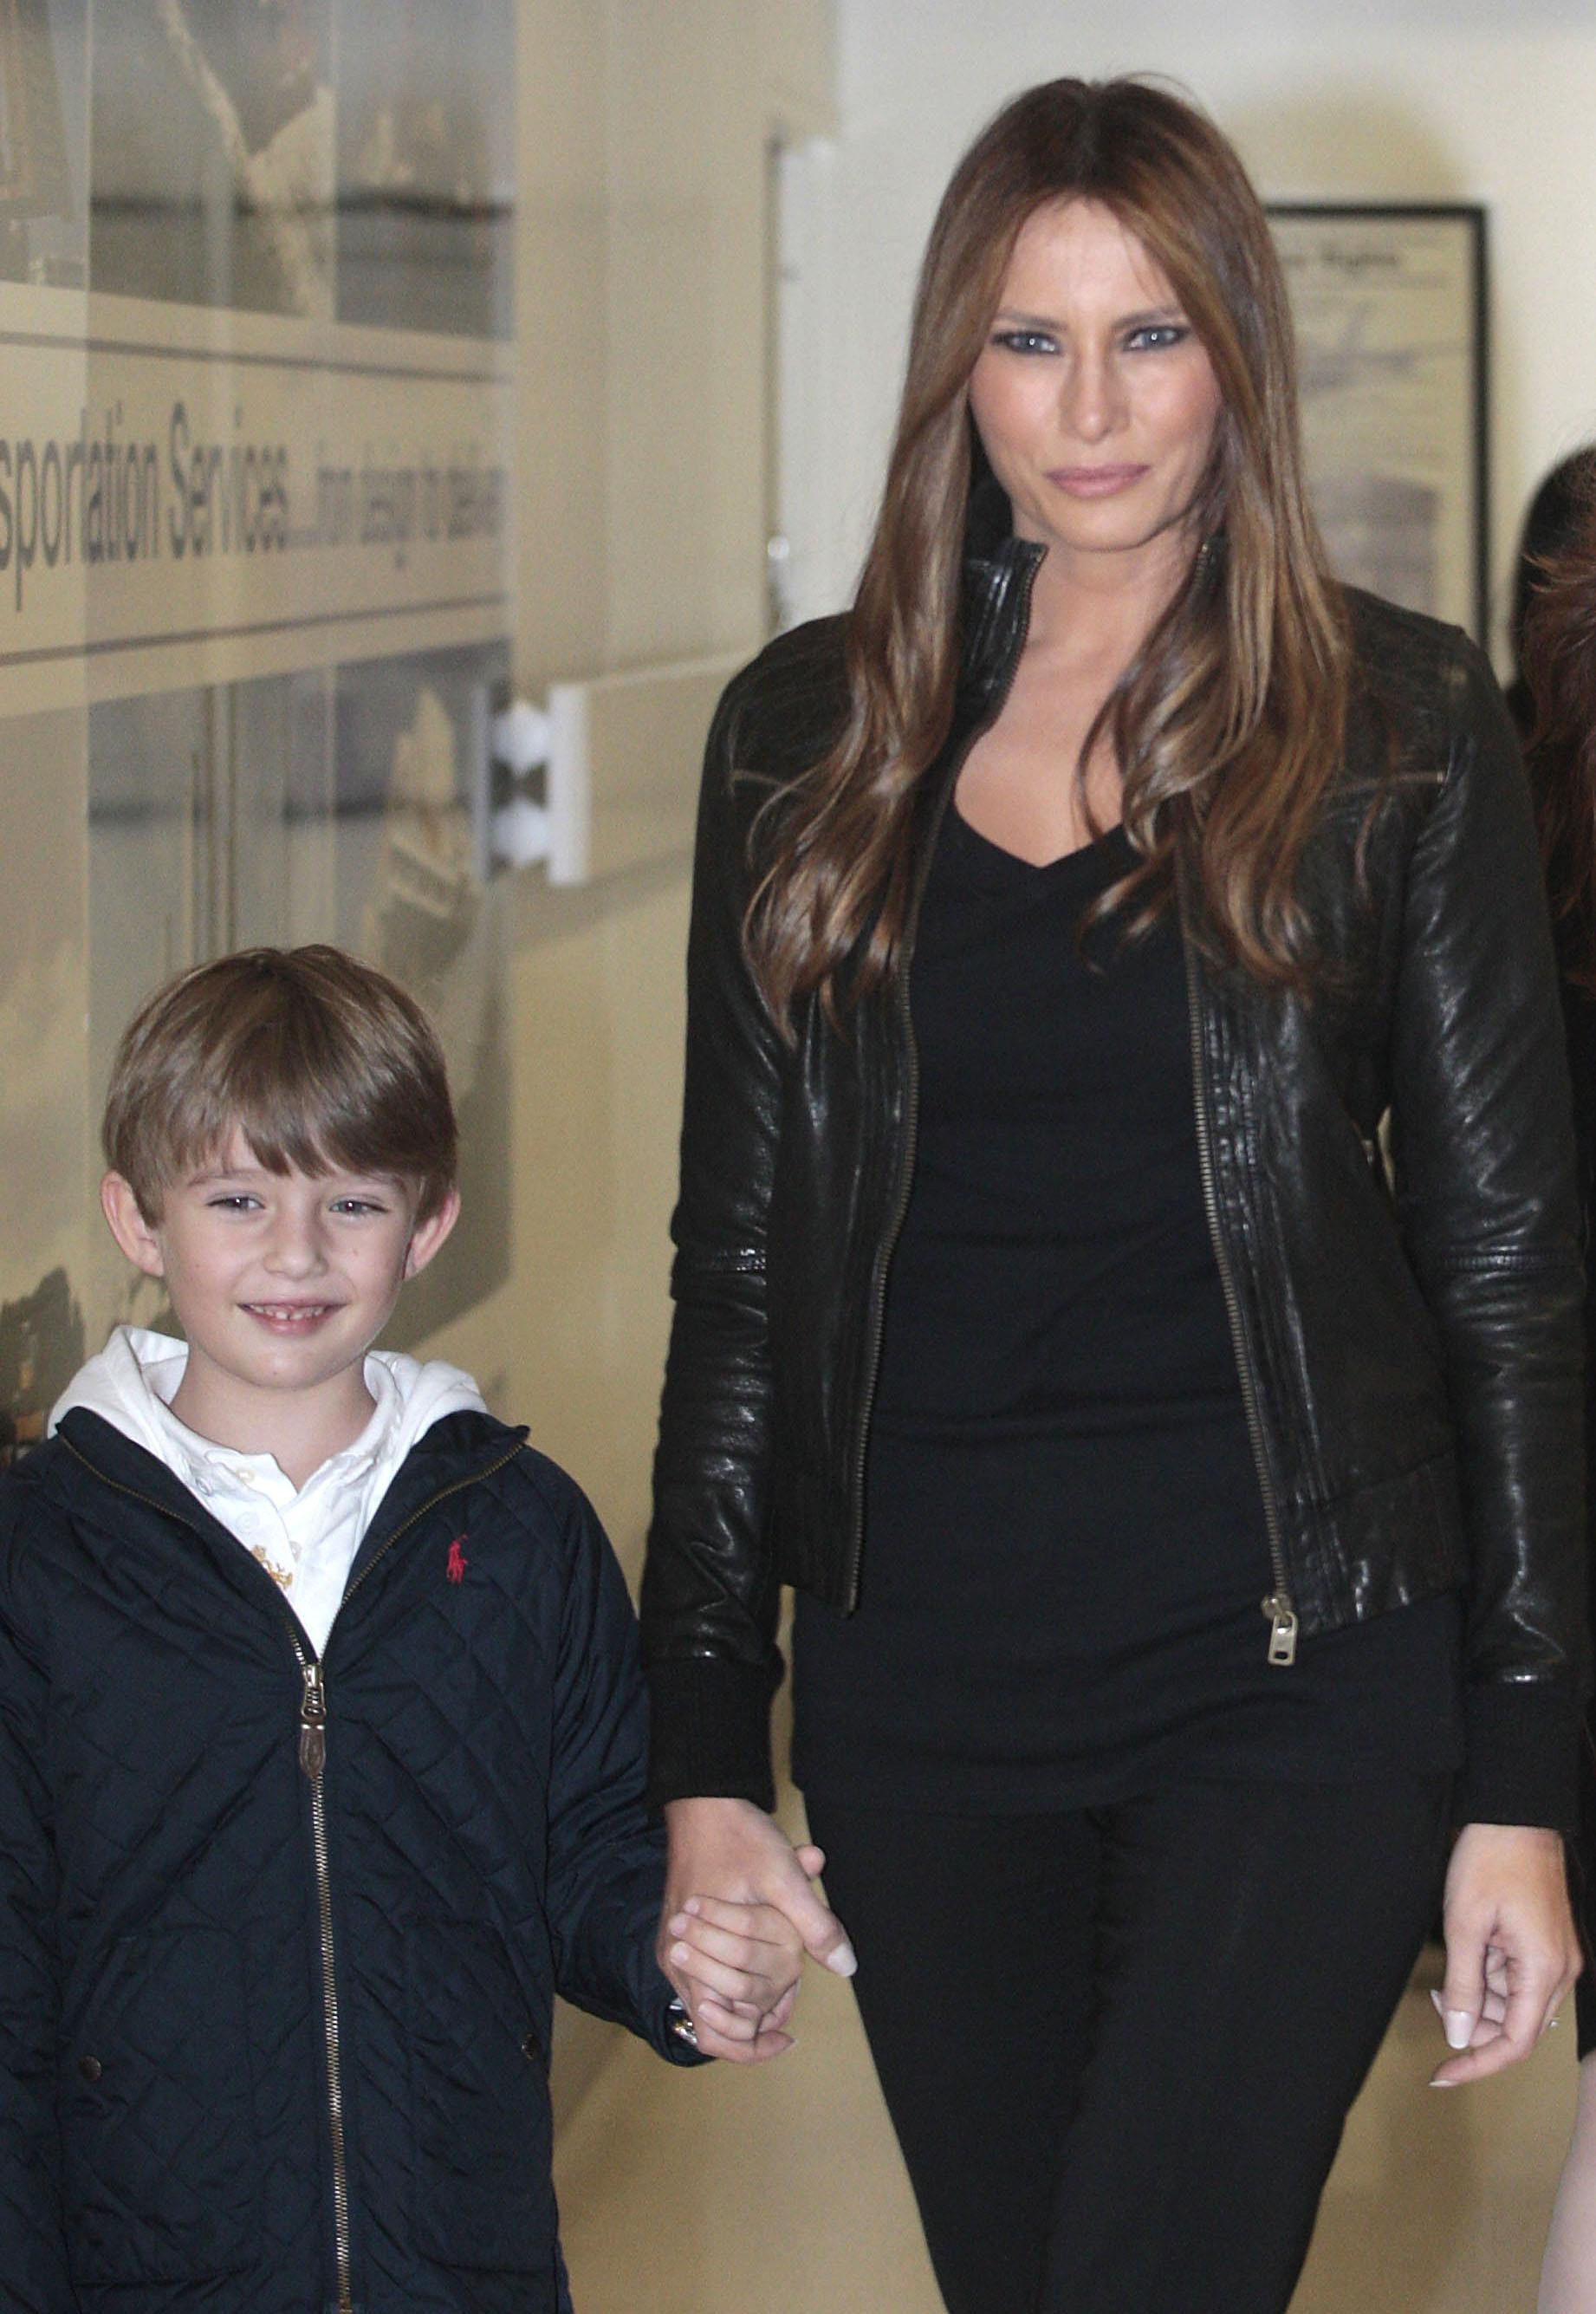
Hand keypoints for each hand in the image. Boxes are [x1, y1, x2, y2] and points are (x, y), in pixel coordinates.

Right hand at [658, 1796, 855, 2063]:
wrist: (703, 1800)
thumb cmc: (739, 1837)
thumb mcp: (785, 1878)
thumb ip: (815, 1925)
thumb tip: (846, 1966)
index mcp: (694, 1952)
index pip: (717, 2030)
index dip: (753, 2046)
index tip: (786, 2038)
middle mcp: (676, 1958)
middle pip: (711, 2023)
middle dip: (751, 2024)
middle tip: (787, 2018)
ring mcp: (673, 1946)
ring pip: (707, 2001)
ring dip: (741, 2002)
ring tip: (779, 1996)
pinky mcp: (677, 1934)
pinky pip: (701, 1977)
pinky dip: (730, 1981)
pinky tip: (760, 1969)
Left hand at [1430, 1822, 1581, 2086]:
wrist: (1514, 1815)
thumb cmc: (1490, 1861)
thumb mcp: (1465, 1926)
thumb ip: (1463, 1986)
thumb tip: (1459, 2036)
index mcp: (1544, 1970)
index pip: (1516, 2043)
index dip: (1478, 2064)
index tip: (1443, 2075)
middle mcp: (1560, 1970)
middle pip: (1516, 2026)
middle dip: (1473, 2023)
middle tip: (1436, 1999)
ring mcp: (1556, 1957)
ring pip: (1515, 2004)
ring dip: (1479, 2000)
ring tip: (1445, 1977)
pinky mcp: (1547, 1944)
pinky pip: (1518, 1979)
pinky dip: (1489, 1979)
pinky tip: (1466, 1959)